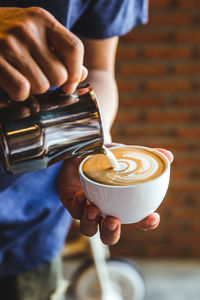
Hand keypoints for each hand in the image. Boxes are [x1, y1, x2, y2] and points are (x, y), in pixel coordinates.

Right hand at [0, 7, 86, 101]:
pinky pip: (22, 91)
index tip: (69, 84)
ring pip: (42, 86)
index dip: (76, 72)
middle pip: (59, 75)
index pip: (74, 49)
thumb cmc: (7, 33)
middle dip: (50, 82)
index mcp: (42, 20)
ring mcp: (9, 44)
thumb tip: (82, 74)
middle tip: (36, 75)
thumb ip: (60, 51)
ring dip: (34, 89)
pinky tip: (12, 84)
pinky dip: (19, 94)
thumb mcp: (35, 33)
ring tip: (22, 76)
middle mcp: (27, 29)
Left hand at [58, 148, 172, 244]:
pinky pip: (74, 211)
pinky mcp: (72, 203)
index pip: (137, 221)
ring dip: (91, 223)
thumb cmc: (107, 158)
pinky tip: (81, 196)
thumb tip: (168, 156)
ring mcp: (87, 209)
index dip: (146, 224)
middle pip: (109, 234)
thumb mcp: (126, 155)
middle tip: (114, 220)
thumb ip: (146, 156)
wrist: (83, 151)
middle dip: (111, 232)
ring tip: (94, 209)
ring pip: (89, 229)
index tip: (152, 217)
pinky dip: (78, 206)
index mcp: (122, 205)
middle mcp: (105, 211)